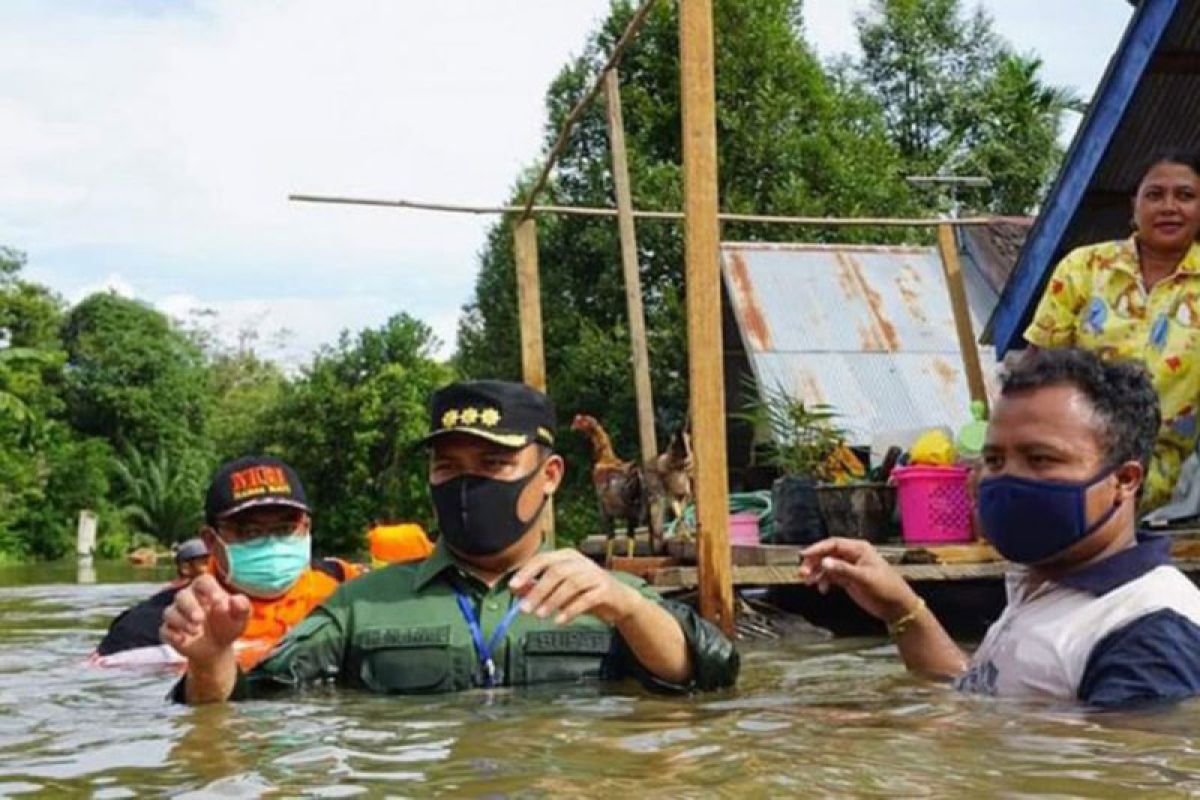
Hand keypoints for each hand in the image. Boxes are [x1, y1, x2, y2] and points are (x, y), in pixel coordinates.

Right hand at [160, 573, 250, 665]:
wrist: (217, 648)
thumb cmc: (229, 625)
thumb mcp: (241, 617)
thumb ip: (242, 606)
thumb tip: (235, 600)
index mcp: (206, 590)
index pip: (203, 581)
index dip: (210, 589)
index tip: (220, 602)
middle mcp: (188, 599)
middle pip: (182, 595)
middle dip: (190, 607)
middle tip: (200, 619)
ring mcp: (177, 614)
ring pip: (170, 612)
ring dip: (182, 621)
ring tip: (196, 631)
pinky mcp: (169, 631)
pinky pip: (164, 629)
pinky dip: (172, 635)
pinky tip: (183, 640)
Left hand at [508, 549, 643, 625]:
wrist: (619, 600)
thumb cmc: (585, 592)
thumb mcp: (560, 589)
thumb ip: (538, 587)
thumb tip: (516, 589)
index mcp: (567, 557)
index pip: (543, 559)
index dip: (527, 572)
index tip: (512, 586)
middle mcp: (581, 562)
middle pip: (556, 571)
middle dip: (538, 590)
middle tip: (525, 608)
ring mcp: (595, 575)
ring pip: (571, 584)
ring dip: (553, 600)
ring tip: (540, 615)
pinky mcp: (605, 590)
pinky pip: (586, 599)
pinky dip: (571, 610)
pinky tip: (559, 620)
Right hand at [798, 538, 919, 622]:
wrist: (897, 607)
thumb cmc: (886, 588)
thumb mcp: (864, 578)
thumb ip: (843, 570)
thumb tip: (824, 562)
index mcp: (859, 549)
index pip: (833, 544)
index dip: (817, 549)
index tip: (804, 555)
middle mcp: (852, 556)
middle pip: (827, 554)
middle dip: (814, 563)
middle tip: (803, 573)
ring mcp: (849, 568)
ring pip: (827, 566)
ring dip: (816, 573)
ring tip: (808, 583)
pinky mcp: (848, 579)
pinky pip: (831, 577)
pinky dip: (824, 582)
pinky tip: (822, 589)